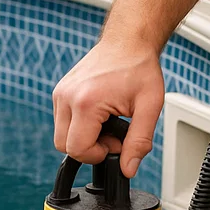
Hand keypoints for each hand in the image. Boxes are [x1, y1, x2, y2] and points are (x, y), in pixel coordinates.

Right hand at [52, 38, 164, 176]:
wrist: (128, 40)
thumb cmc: (139, 67)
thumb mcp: (149, 107)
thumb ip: (139, 142)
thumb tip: (127, 169)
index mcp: (86, 102)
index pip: (77, 149)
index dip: (97, 155)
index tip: (116, 144)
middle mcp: (66, 96)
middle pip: (63, 146)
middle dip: (88, 149)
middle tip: (112, 135)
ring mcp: (60, 92)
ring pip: (61, 135)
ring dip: (83, 137)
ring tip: (107, 123)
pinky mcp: (60, 91)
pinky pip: (62, 121)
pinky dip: (78, 126)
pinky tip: (99, 115)